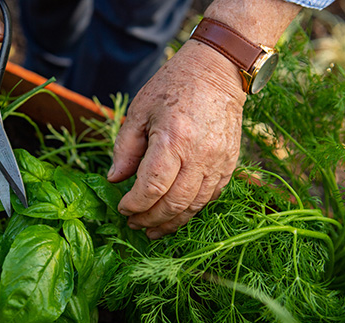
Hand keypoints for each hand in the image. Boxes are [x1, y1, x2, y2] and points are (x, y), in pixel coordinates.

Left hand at [107, 41, 245, 238]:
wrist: (218, 71)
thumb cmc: (173, 86)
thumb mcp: (139, 111)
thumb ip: (125, 148)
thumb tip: (114, 179)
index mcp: (173, 139)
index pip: (152, 187)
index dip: (134, 205)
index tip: (122, 208)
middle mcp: (199, 155)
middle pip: (174, 203)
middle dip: (150, 219)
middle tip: (134, 224)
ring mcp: (219, 161)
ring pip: (194, 205)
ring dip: (172, 222)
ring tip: (153, 230)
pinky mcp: (230, 163)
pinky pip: (210, 197)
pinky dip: (191, 210)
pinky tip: (176, 213)